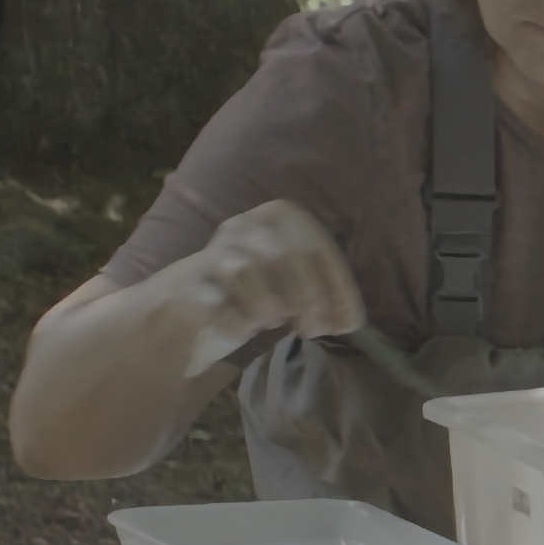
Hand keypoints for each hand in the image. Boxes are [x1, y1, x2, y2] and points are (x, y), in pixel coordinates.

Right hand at [165, 198, 374, 368]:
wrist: (195, 300)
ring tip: (278, 322)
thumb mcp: (298, 283)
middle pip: (292, 259)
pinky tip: (247, 324)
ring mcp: (219, 247)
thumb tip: (347, 319)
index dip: (338, 287)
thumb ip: (325, 294)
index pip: (318, 247)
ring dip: (275, 308)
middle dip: (312, 300)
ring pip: (255, 274)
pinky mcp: (195, 278)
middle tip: (313, 330)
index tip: (348, 322)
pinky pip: (225, 299)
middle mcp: (248, 223)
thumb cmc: (257, 288)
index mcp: (280, 215)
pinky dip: (243, 318)